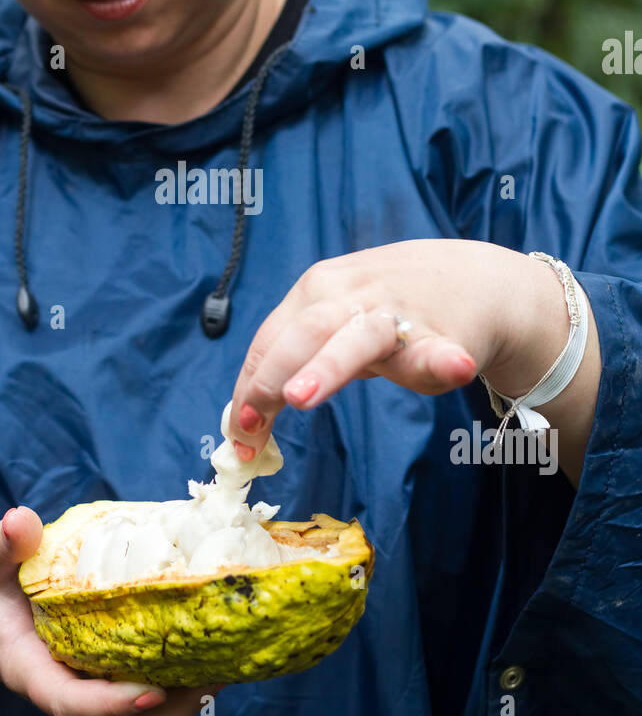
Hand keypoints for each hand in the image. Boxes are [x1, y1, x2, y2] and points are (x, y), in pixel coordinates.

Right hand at [0, 506, 219, 715]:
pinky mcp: (111, 672)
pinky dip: (185, 678)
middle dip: (169, 711)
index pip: (68, 702)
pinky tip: (212, 642)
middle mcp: (65, 687)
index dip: (110, 704)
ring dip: (187, 698)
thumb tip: (20, 522)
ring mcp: (92, 685)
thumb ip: (0, 544)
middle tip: (214, 670)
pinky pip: (153, 692)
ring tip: (227, 658)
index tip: (151, 692)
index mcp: (29, 670)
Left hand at [229, 238, 529, 457]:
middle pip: (303, 334)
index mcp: (316, 291)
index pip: (271, 339)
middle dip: (272, 378)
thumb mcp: (337, 322)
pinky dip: (445, 359)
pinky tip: (454, 365)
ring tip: (301, 396)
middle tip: (252, 423)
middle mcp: (352, 294)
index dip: (249, 386)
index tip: (237, 433)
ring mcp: (399, 313)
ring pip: (358, 338)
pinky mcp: (445, 338)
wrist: (478, 281)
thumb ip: (300, 361)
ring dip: (327, 366)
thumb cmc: (392, 309)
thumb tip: (249, 420)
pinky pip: (440, 351)